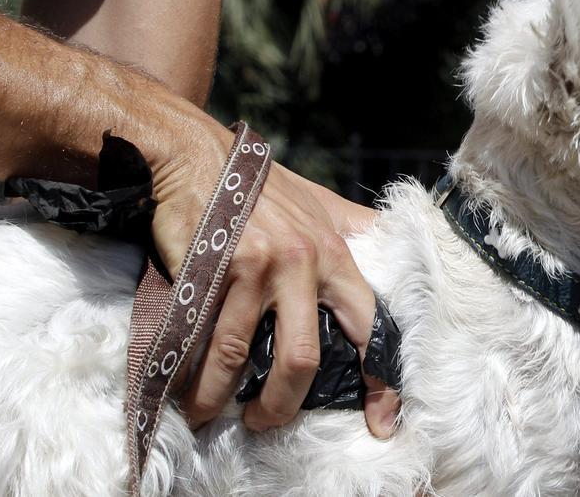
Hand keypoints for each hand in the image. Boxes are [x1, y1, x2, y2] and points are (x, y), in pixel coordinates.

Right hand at [150, 126, 399, 435]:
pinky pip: (200, 337)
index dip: (379, 380)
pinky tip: (186, 390)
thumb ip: (354, 230)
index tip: (381, 422)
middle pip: (303, 358)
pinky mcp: (211, 271)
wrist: (199, 156)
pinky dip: (191, 372)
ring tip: (211, 414)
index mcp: (336, 254)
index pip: (369, 326)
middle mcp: (302, 264)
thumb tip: (394, 244)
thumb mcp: (322, 204)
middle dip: (283, 403)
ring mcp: (254, 268)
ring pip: (241, 355)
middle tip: (266, 421)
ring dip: (221, 396)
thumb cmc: (264, 186)